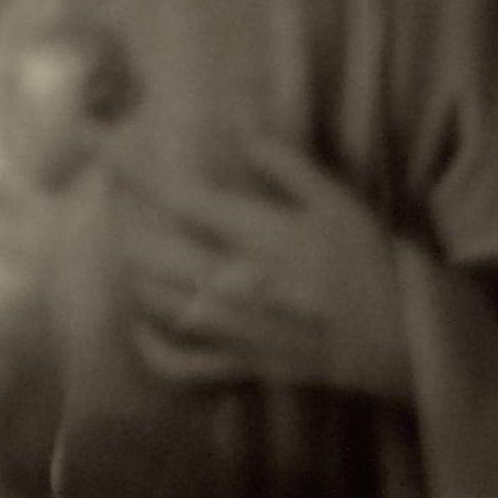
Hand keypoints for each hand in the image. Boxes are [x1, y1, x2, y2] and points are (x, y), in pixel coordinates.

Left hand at [114, 136, 413, 400]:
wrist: (405, 339)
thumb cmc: (373, 261)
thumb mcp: (338, 200)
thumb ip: (284, 164)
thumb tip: (240, 131)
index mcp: (259, 238)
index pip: (177, 196)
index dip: (128, 167)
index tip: (92, 139)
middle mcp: (236, 285)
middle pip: (148, 253)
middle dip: (120, 220)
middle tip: (117, 197)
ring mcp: (234, 331)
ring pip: (154, 303)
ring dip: (132, 269)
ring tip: (129, 241)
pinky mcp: (241, 365)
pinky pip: (176, 363)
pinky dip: (148, 342)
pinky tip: (141, 319)